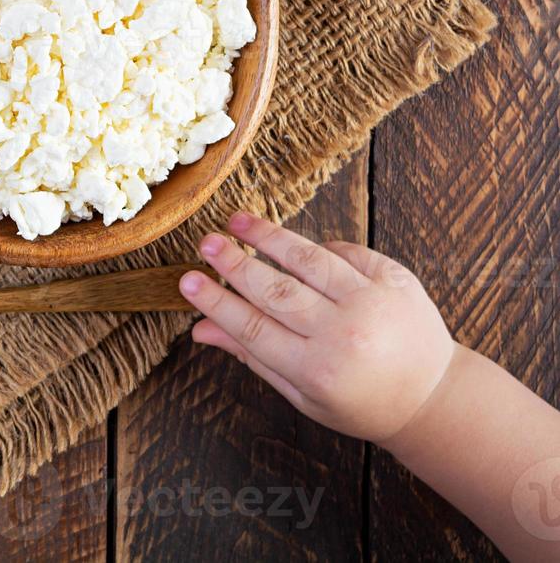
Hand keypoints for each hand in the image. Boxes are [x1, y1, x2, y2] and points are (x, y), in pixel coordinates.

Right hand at [178, 212, 456, 442]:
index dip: (216, 302)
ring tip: (238, 222)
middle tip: (206, 243)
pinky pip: (347, 252)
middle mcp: (345, 334)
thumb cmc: (359, 400)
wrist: (433, 396)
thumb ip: (252, 356)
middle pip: (277, 291)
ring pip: (310, 261)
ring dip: (270, 238)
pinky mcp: (395, 278)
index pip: (252, 327)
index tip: (188, 281)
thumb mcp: (301, 392)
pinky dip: (319, 246)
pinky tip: (295, 243)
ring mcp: (373, 302)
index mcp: (317, 369)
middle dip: (236, 264)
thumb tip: (200, 329)